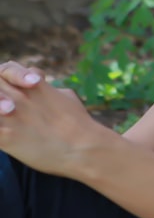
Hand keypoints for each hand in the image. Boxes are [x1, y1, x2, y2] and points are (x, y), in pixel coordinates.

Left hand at [0, 61, 109, 176]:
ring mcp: (10, 116)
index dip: (10, 77)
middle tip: (7, 107)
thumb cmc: (80, 124)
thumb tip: (51, 90)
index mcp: (35, 86)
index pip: (8, 69)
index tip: (18, 89)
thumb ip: (52, 91)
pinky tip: (4, 135)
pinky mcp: (5, 137)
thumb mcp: (68, 97)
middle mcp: (19, 97)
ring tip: (6, 118)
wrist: (83, 148)